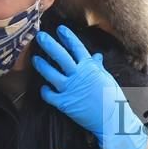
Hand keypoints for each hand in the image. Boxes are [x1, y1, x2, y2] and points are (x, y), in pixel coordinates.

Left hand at [32, 25, 147, 148]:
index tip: (60, 29)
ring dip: (41, 65)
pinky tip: (43, 88)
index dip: (67, 37)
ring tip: (35, 59)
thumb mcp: (106, 78)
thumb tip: (97, 56)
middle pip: (60, 56)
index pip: (76, 47)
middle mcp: (77, 75)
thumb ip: (98, 66)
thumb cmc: (112, 98)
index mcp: (89, 67)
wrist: (112, 119)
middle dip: (49, 44)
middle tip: (40, 36)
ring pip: (50, 73)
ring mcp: (69, 89)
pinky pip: (49, 95)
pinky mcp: (64, 103)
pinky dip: (45, 91)